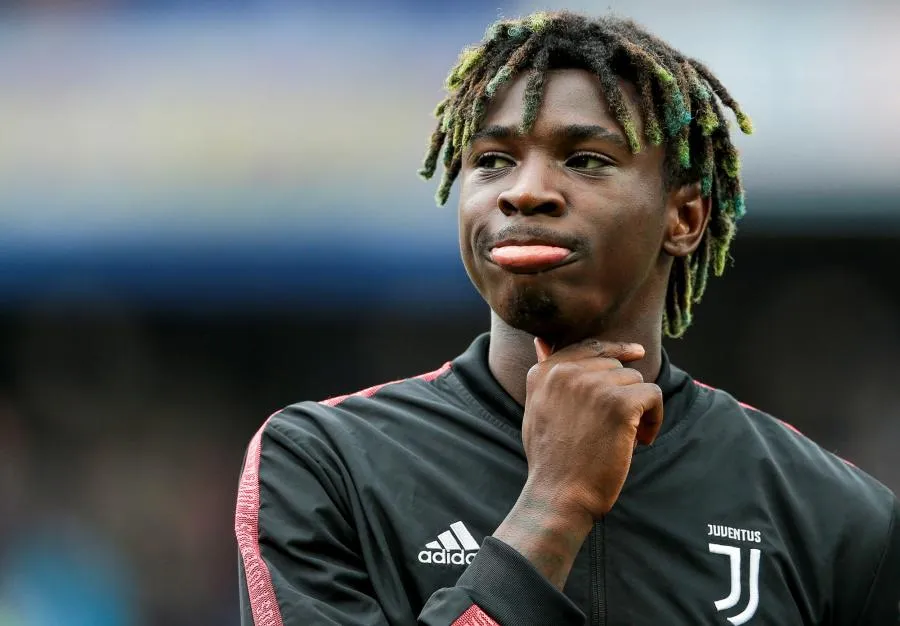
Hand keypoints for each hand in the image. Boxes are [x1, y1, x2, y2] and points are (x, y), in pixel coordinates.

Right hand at [523, 337, 663, 521]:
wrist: (559, 494)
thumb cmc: (551, 459)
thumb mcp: (537, 408)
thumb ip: (544, 374)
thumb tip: (541, 341)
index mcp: (545, 371)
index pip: (590, 347)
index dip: (616, 350)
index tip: (636, 354)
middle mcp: (566, 372)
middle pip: (616, 366)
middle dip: (623, 393)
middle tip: (617, 427)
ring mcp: (593, 386)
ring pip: (636, 381)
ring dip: (639, 408)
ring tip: (627, 437)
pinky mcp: (619, 403)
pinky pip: (653, 395)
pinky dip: (654, 418)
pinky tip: (641, 440)